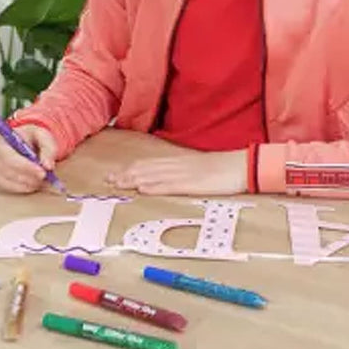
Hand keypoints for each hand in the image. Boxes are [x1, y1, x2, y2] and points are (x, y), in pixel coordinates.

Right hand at [0, 124, 58, 194]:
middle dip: (28, 177)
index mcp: (2, 138)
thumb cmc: (32, 138)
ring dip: (27, 183)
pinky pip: (7, 187)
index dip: (26, 167)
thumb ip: (49, 148)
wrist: (26, 142)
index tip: (42, 172)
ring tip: (40, 180)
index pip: (9, 157)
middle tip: (44, 178)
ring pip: (8, 181)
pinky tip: (32, 184)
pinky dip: (22, 188)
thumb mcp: (43, 136)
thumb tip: (48, 165)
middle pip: (7, 171)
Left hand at [106, 149, 247, 195]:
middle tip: (107, 180)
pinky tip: (143, 188)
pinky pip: (170, 185)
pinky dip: (155, 186)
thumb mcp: (198, 168)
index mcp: (178, 161)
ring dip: (134, 179)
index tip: (114, 174)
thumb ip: (181, 172)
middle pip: (146, 168)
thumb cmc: (222, 169)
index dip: (130, 169)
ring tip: (118, 183)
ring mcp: (184, 173)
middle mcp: (177, 165)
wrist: (241, 166)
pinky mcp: (192, 183)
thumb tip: (164, 179)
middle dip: (125, 174)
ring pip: (153, 175)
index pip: (148, 164)